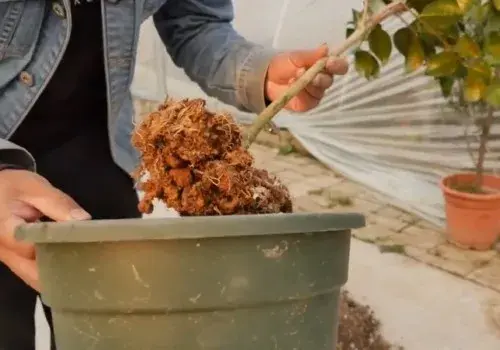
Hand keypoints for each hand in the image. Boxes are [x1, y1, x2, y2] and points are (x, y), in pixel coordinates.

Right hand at [0, 169, 89, 289]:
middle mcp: (4, 251)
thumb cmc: (11, 186)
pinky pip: (32, 272)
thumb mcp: (34, 187)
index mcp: (6, 231)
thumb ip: (59, 203)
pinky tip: (70, 264)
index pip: (37, 250)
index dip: (62, 251)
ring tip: (83, 265)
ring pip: (33, 277)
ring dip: (56, 275)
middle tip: (89, 265)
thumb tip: (84, 220)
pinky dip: (50, 271)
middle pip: (35, 274)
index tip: (86, 248)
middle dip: (61, 273)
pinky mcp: (13, 259)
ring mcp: (8, 258)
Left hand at [265, 44, 348, 111]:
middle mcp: (322, 80)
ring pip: (320, 91)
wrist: (266, 79)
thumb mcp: (296, 57)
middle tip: (310, 74)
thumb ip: (311, 55)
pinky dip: (301, 93)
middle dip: (320, 77)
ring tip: (294, 78)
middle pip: (330, 81)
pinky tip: (292, 87)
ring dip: (308, 84)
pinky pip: (310, 100)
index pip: (339, 66)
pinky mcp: (307, 104)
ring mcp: (316, 93)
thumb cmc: (283, 65)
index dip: (338, 65)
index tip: (330, 62)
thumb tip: (326, 48)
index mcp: (323, 66)